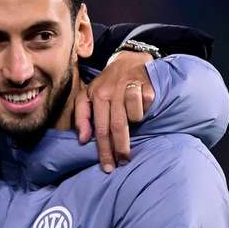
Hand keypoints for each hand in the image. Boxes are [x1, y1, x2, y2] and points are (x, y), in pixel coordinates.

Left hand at [74, 51, 155, 171]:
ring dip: (135, 125)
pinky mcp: (146, 83)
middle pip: (116, 126)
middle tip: (123, 163)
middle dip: (120, 148)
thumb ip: (81, 117)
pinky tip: (144, 108)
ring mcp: (129, 86)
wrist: (128, 60)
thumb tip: (82, 140)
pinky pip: (147, 104)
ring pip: (134, 116)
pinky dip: (146, 110)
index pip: (99, 129)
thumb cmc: (107, 84)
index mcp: (96, 96)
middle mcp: (111, 91)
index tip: (108, 167)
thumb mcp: (88, 96)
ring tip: (135, 126)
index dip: (103, 150)